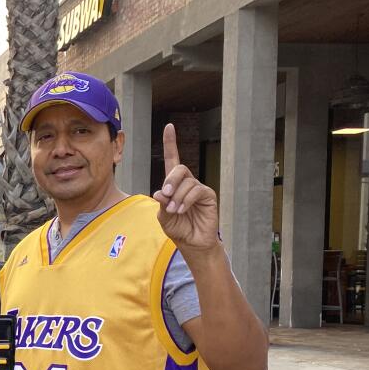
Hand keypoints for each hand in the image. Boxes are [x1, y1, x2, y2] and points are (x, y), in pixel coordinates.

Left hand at [155, 124, 221, 253]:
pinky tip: (181, 210)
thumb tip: (160, 192)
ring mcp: (198, 188)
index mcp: (174, 185)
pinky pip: (196, 191)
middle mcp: (187, 183)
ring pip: (186, 182)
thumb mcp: (163, 217)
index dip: (171, 143)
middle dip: (170, 180)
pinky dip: (186, 201)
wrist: (192, 243)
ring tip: (175, 211)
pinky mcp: (208, 195)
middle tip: (166, 195)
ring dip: (177, 198)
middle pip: (179, 168)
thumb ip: (161, 204)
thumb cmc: (178, 228)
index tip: (169, 126)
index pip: (173, 159)